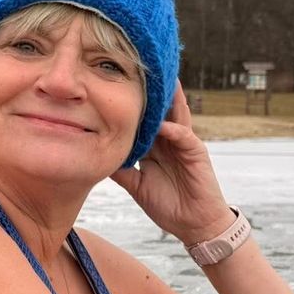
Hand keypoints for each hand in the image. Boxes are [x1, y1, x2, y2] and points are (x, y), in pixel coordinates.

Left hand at [110, 81, 232, 243]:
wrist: (194, 225)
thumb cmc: (167, 205)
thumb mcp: (137, 185)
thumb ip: (121, 170)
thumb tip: (97, 157)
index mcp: (155, 146)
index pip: (142, 119)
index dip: (132, 105)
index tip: (115, 86)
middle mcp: (169, 140)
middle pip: (159, 110)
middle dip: (151, 91)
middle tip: (138, 68)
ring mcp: (183, 143)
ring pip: (175, 114)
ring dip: (167, 99)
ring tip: (158, 80)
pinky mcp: (196, 153)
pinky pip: (184, 137)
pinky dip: (174, 130)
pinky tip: (164, 125)